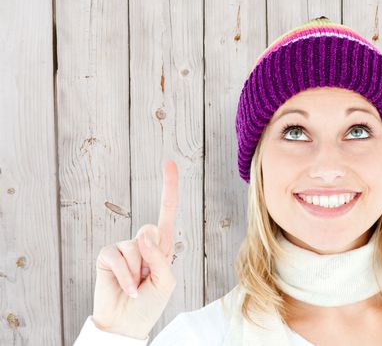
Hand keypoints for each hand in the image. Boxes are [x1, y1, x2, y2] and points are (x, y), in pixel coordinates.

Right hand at [90, 159, 178, 339]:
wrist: (127, 323)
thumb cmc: (150, 304)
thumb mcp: (166, 282)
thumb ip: (159, 257)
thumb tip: (142, 233)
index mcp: (162, 247)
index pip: (167, 212)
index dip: (169, 188)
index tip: (169, 163)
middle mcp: (143, 243)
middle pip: (150, 230)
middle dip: (151, 256)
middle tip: (148, 279)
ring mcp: (124, 248)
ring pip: (134, 248)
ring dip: (137, 273)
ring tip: (136, 286)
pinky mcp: (107, 256)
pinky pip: (117, 256)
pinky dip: (124, 276)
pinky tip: (126, 288)